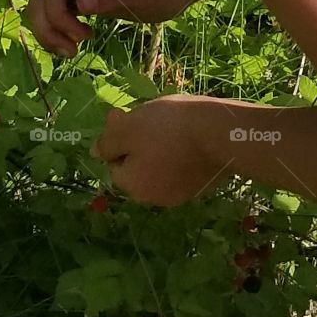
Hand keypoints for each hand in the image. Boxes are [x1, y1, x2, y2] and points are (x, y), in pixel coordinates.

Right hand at [24, 0, 200, 57]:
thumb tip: (80, 4)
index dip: (59, 18)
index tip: (83, 39)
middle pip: (40, 0)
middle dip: (47, 28)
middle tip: (71, 52)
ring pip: (43, 8)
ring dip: (48, 32)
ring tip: (71, 52)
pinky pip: (55, 14)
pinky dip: (56, 32)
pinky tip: (73, 45)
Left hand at [90, 95, 233, 206]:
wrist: (221, 133)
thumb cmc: (167, 128)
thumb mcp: (127, 128)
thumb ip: (107, 143)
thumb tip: (94, 151)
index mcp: (135, 187)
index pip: (115, 164)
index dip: (118, 139)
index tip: (130, 117)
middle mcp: (156, 198)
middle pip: (137, 168)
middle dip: (139, 145)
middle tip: (150, 119)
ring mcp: (183, 194)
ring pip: (160, 167)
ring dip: (161, 148)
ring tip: (173, 124)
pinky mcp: (203, 185)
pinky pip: (182, 167)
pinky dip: (182, 153)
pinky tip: (190, 135)